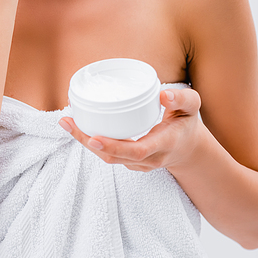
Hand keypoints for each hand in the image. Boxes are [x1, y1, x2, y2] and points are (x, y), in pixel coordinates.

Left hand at [58, 88, 202, 171]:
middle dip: (88, 143)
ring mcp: (139, 164)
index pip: (137, 151)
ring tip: (66, 122)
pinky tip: (78, 127)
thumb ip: (181, 99)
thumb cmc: (186, 123)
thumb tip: (163, 94)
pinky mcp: (130, 162)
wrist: (188, 148)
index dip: (114, 146)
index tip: (94, 137)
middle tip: (67, 123)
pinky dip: (92, 142)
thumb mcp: (191, 107)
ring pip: (108, 158)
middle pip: (114, 157)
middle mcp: (150, 159)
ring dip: (85, 142)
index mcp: (164, 144)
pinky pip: (109, 155)